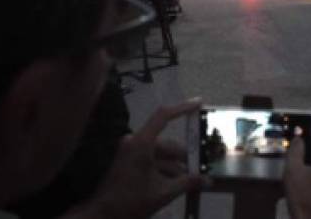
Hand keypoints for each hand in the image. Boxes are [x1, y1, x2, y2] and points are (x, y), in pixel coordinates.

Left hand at [68, 100, 208, 218]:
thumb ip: (187, 183)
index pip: (164, 116)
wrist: (102, 216)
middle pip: (167, 143)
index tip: (199, 103)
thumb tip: (208, 180)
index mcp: (141, 143)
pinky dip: (164, 169)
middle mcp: (135, 142)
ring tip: (191, 180)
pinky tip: (177, 183)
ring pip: (161, 153)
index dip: (183, 108)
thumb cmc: (130, 201)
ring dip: (176, 165)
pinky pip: (152, 160)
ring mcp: (130, 152)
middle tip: (202, 166)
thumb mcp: (163, 193)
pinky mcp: (128, 162)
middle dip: (185, 156)